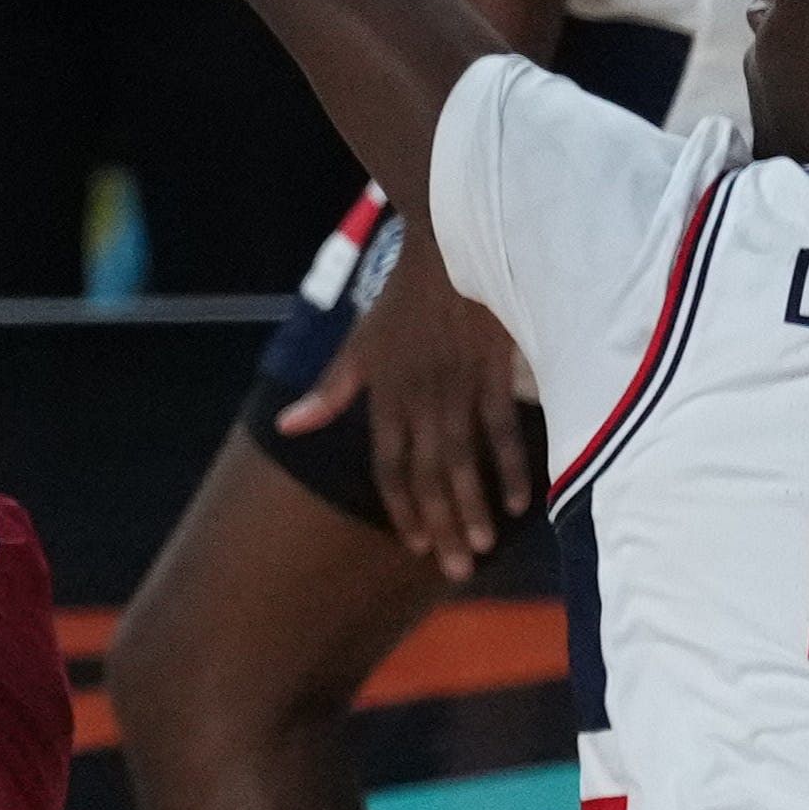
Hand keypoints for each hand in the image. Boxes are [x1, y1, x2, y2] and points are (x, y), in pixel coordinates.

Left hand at [278, 226, 531, 579]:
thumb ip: (330, 390)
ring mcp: (456, 386)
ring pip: (461, 460)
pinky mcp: (490, 369)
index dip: (402, 510)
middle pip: (427, 476)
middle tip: (456, 570)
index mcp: (385, 396)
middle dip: (441, 526)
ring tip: (482, 547)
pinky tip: (519, 501)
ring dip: (472, 507)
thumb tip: (288, 427)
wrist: (445, 240)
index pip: (389, 468)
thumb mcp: (360, 342)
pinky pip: (500, 429)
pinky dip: (509, 466)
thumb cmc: (404, 296)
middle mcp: (418, 399)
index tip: (418, 545)